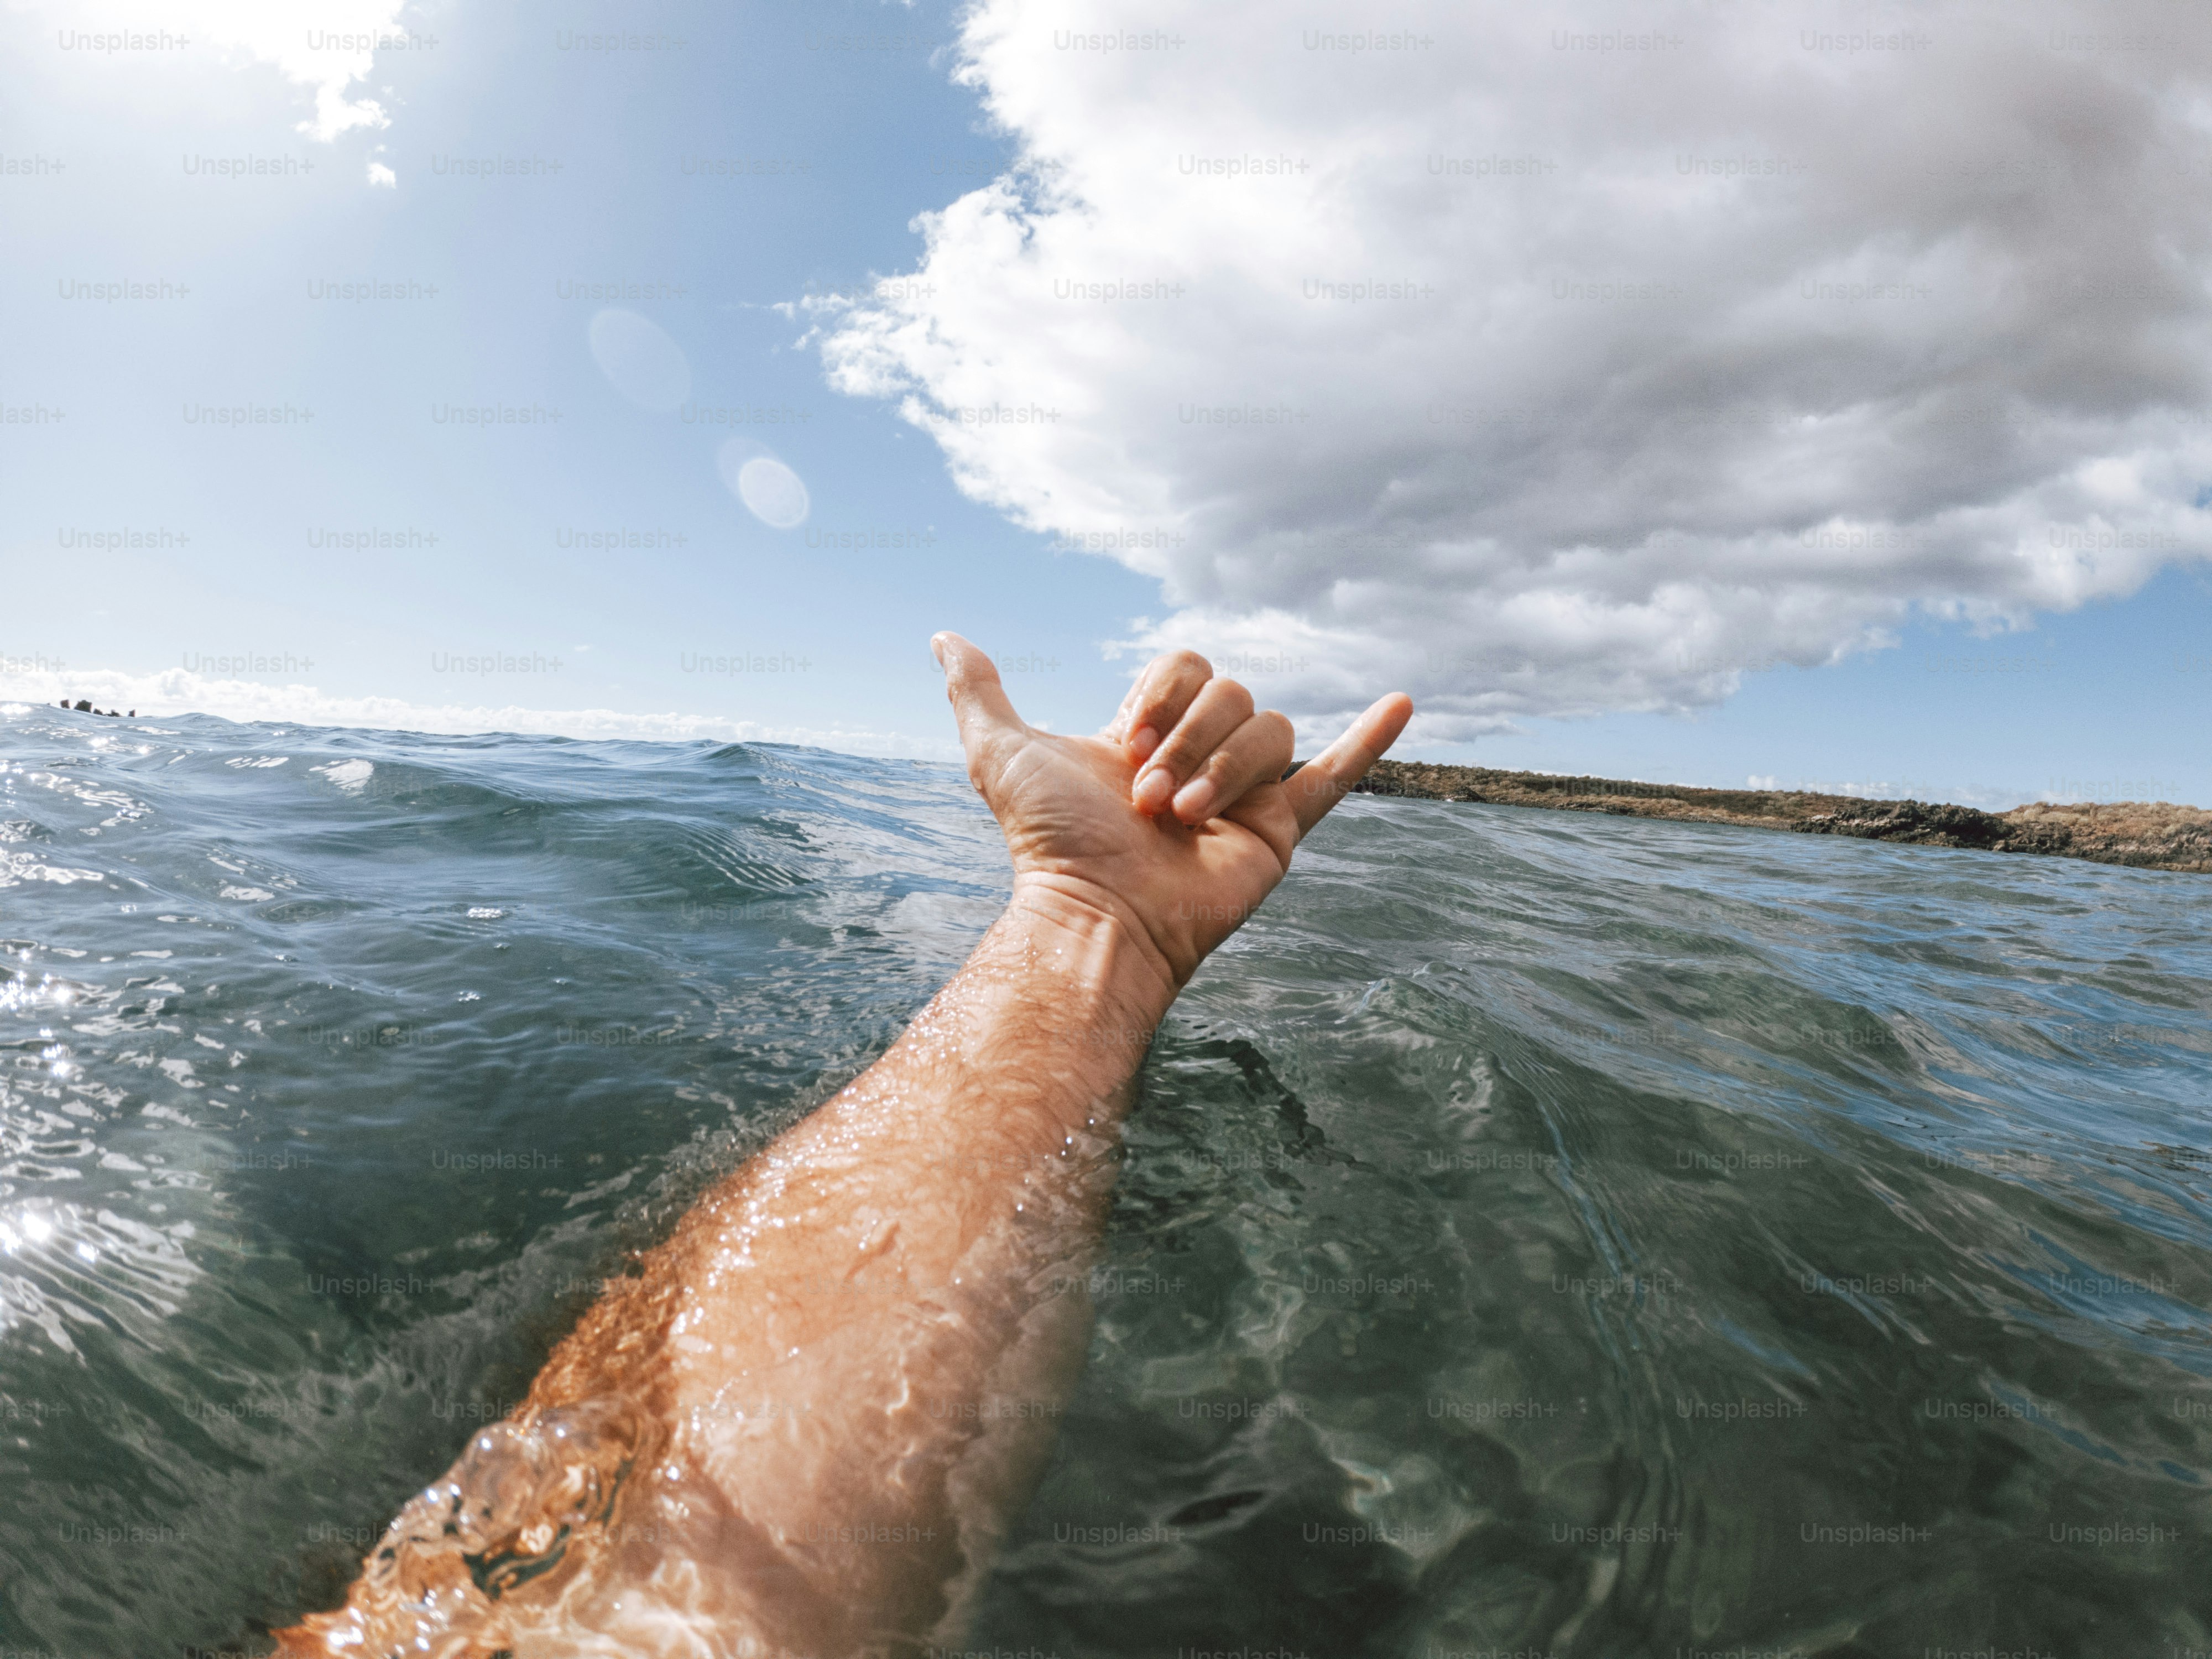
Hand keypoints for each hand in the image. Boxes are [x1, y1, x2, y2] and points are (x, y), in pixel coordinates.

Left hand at [934, 633, 1412, 992]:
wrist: (1098, 913)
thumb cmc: (1049, 843)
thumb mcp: (1002, 754)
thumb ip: (978, 694)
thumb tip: (944, 638)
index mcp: (1153, 734)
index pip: (1188, 667)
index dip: (1163, 693)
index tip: (1127, 743)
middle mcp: (1203, 758)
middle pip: (1232, 694)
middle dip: (1189, 739)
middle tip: (1149, 799)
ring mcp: (1245, 794)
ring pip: (1269, 731)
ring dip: (1224, 768)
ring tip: (1183, 820)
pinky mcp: (1280, 830)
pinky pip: (1335, 775)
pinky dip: (1370, 740)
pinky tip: (1401, 701)